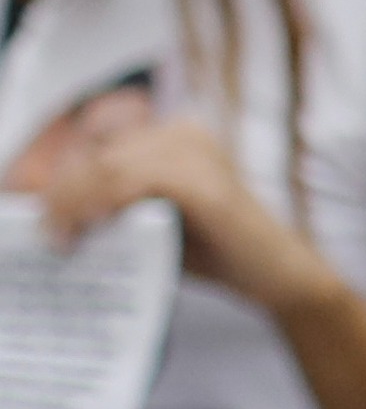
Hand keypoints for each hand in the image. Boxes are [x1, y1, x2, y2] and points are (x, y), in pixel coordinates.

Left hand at [9, 92, 317, 307]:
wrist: (280, 275)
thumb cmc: (218, 250)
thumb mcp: (156, 218)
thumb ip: (117, 204)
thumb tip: (52, 211)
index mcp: (176, 135)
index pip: (99, 146)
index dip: (63, 178)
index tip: (42, 215)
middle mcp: (186, 133)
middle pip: (98, 154)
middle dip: (61, 193)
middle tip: (46, 233)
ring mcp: (198, 154)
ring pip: (108, 166)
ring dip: (73, 202)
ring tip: (60, 237)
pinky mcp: (204, 184)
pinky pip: (132, 183)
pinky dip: (100, 205)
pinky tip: (88, 229)